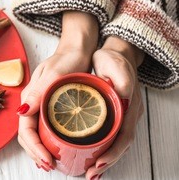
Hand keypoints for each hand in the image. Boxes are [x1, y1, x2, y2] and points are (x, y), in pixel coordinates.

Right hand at [17, 11, 98, 171]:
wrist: (77, 50)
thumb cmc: (67, 59)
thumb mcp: (54, 73)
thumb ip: (38, 91)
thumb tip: (22, 112)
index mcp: (30, 97)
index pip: (25, 129)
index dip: (34, 148)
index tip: (47, 160)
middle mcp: (33, 104)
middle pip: (27, 135)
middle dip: (35, 153)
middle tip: (50, 166)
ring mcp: (41, 106)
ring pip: (34, 134)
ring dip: (40, 151)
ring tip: (51, 163)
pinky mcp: (50, 107)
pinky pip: (44, 129)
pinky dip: (47, 143)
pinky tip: (54, 149)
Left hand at [85, 36, 144, 179]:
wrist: (117, 53)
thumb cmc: (112, 59)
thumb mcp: (112, 64)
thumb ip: (120, 79)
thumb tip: (122, 94)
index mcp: (128, 104)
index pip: (123, 135)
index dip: (112, 152)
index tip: (97, 164)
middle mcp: (129, 113)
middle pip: (121, 144)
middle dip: (107, 162)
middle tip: (91, 175)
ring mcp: (124, 114)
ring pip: (118, 142)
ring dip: (106, 158)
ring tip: (91, 172)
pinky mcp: (117, 114)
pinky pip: (113, 135)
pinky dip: (106, 148)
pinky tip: (94, 156)